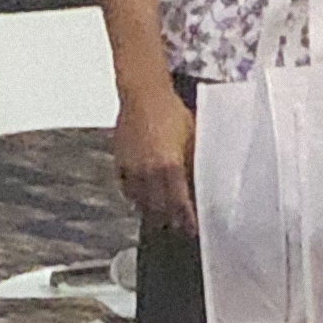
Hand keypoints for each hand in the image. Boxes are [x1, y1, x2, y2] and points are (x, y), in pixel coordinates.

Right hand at [110, 83, 196, 232]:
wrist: (144, 94)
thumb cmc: (171, 112)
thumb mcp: (193, 137)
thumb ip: (195, 163)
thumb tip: (203, 183)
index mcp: (170, 167)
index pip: (179, 203)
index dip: (187, 219)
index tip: (192, 228)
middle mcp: (149, 172)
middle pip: (159, 208)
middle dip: (169, 220)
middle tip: (178, 228)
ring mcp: (131, 169)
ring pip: (140, 201)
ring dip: (151, 212)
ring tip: (160, 219)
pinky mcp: (119, 161)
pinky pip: (125, 188)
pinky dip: (133, 197)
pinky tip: (139, 201)